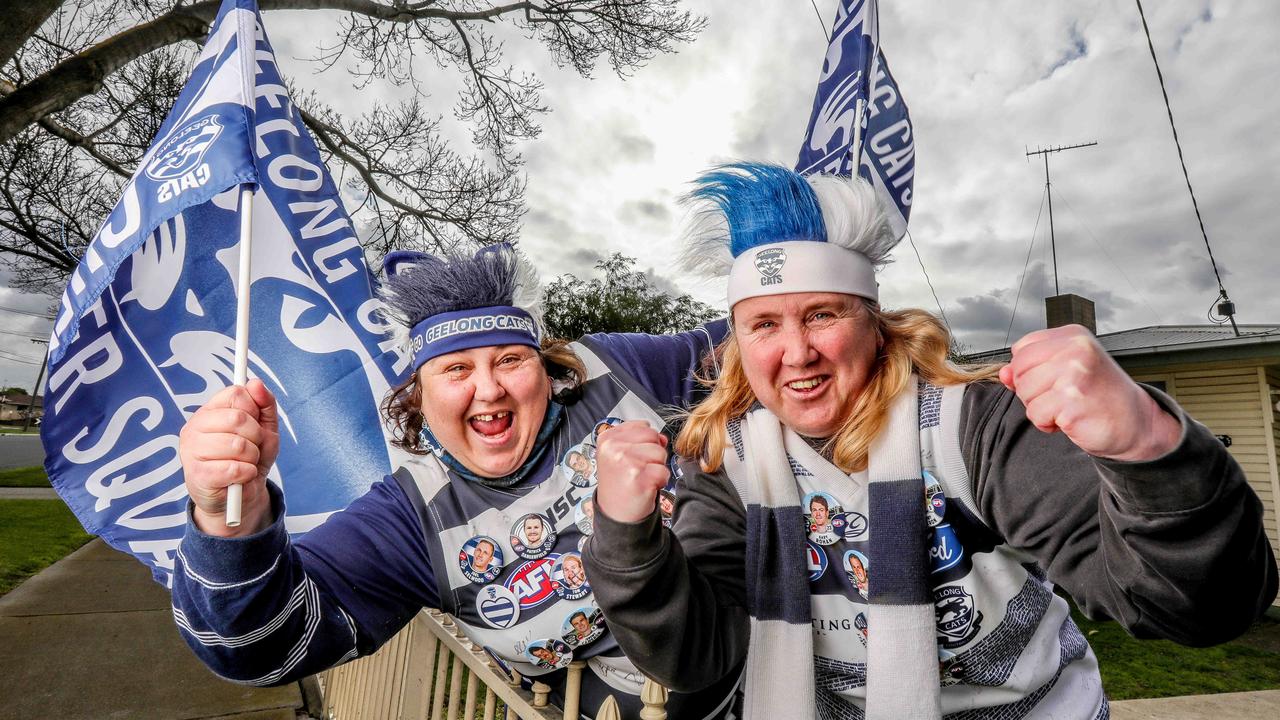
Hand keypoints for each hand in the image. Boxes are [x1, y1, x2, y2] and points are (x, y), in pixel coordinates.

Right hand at [178, 379, 279, 535]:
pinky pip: (234, 468)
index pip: (236, 394)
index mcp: (209, 411)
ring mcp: (192, 452)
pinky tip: (240, 477)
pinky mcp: (197, 476)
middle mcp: (194, 428)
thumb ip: (264, 405)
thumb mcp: (264, 430)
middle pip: (237, 418)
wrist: (239, 498)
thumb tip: (256, 383)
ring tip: (245, 463)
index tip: (254, 423)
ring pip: (237, 445)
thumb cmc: (249, 459)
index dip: (254, 409)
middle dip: (256, 436)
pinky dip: (247, 473)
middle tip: (252, 448)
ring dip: (252, 457)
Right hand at [593, 421, 669, 522]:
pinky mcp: (639, 479)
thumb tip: (663, 438)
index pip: (643, 426)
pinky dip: (660, 481)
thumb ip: (641, 439)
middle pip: (654, 437)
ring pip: (661, 453)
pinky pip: (664, 472)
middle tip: (638, 470)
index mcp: (607, 438)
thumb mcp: (620, 454)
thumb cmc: (620, 482)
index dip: (645, 443)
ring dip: (657, 468)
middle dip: (652, 454)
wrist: (616, 514)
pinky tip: (646, 487)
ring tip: (641, 478)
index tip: (632, 458)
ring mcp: (626, 463)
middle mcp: (614, 448)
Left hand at [998, 325, 1179, 461]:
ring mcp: (1074, 374)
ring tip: (1067, 407)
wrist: (1136, 421)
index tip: (1051, 380)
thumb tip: (1004, 373)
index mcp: (1072, 336)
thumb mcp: (1066, 371)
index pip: (1021, 349)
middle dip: (1032, 391)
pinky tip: (1069, 420)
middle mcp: (1075, 349)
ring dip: (1040, 408)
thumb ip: (1032, 368)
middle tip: (1060, 397)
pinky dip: (1047, 424)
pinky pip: (1036, 414)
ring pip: (1025, 393)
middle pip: (1019, 371)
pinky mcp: (1073, 401)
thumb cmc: (1100, 394)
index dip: (1028, 371)